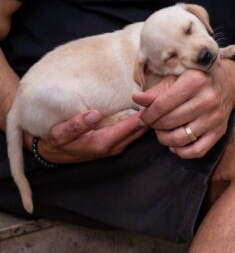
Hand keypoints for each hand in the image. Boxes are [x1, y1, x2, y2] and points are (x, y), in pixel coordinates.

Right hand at [24, 109, 147, 163]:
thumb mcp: (60, 133)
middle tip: (161, 98)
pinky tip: (146, 112)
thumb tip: (95, 114)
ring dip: (148, 120)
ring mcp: (117, 147)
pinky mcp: (116, 144)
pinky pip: (134, 133)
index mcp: (104, 142)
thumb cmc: (57, 142)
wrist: (54, 154)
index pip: (131, 126)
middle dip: (151, 116)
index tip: (155, 100)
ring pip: (139, 133)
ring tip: (157, 102)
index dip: (144, 114)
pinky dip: (141, 123)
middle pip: (140, 131)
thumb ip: (76, 125)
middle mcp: (115, 146)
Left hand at [133, 63, 234, 158]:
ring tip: (162, 133)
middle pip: (170, 122)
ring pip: (181, 138)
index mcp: (194, 81)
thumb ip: (156, 92)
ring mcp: (215, 118)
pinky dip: (182, 152)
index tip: (142, 118)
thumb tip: (136, 99)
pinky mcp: (220, 131)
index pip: (162, 105)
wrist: (228, 83)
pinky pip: (197, 151)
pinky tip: (175, 145)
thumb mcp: (176, 79)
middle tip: (153, 124)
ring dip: (165, 139)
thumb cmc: (196, 79)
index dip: (148, 115)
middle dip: (155, 126)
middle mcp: (207, 100)